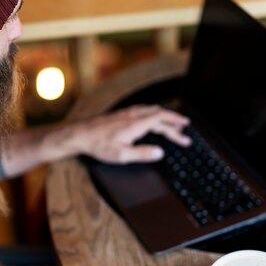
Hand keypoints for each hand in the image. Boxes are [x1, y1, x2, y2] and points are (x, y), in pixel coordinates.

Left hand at [76, 104, 190, 163]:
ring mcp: (126, 113)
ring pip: (150, 110)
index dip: (175, 123)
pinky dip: (153, 113)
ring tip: (172, 121)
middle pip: (159, 114)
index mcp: (136, 124)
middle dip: (173, 121)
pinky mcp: (120, 115)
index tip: (186, 128)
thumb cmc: (98, 145)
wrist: (79, 134)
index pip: (162, 120)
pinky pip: (142, 110)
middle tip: (184, 128)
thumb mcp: (121, 155)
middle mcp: (133, 115)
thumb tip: (160, 153)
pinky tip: (150, 117)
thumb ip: (142, 154)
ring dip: (164, 115)